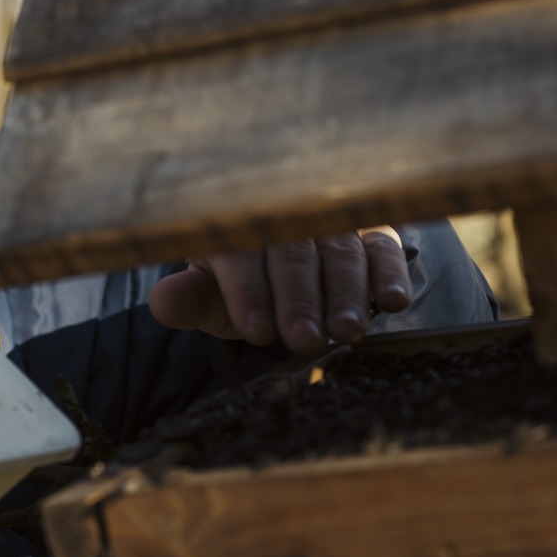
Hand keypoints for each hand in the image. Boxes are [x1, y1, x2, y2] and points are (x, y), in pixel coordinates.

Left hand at [148, 227, 412, 355]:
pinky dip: (390, 274)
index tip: (256, 329)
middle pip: (292, 255)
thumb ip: (192, 301)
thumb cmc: (243, 288)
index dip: (247, 293)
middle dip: (299, 300)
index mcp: (234, 227)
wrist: (285, 278)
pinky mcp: (372, 232)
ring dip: (345, 293)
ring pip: (339, 252)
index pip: (238, 256)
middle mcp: (284, 216)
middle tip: (303, 340)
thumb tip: (163, 302)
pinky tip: (394, 301)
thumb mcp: (213, 298)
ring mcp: (330, 222)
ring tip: (346, 331)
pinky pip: (383, 249)